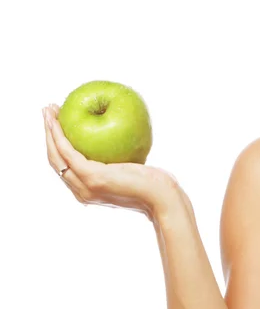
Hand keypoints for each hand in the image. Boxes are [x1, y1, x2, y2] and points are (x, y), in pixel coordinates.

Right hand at [42, 103, 181, 220]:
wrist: (163, 198)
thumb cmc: (154, 184)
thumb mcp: (131, 172)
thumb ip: (118, 163)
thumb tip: (116, 141)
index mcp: (87, 191)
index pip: (65, 167)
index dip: (56, 145)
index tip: (55, 124)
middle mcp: (81, 192)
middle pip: (55, 160)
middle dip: (48, 134)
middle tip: (47, 111)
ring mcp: (85, 186)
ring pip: (56, 155)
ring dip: (49, 131)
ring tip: (48, 110)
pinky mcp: (92, 177)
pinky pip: (69, 153)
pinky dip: (59, 135)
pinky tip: (58, 121)